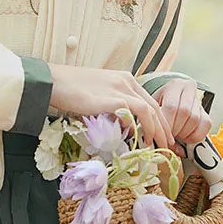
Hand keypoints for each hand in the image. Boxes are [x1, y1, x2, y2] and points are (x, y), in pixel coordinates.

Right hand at [47, 65, 176, 151]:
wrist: (54, 81)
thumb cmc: (71, 90)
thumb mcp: (99, 95)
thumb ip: (113, 106)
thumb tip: (123, 125)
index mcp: (125, 79)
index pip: (149, 100)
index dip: (159, 119)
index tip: (162, 134)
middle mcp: (126, 81)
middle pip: (153, 106)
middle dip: (163, 127)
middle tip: (168, 144)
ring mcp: (119, 89)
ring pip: (148, 110)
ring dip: (156, 129)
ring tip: (158, 145)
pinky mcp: (111, 98)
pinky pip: (133, 113)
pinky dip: (140, 126)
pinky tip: (139, 138)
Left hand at [152, 78, 211, 159]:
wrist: (170, 103)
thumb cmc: (159, 106)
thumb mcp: (153, 109)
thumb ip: (155, 120)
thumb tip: (160, 141)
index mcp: (174, 86)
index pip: (172, 107)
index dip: (168, 125)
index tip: (163, 136)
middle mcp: (189, 89)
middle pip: (185, 112)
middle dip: (175, 130)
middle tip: (168, 136)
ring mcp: (199, 100)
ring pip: (195, 120)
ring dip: (184, 133)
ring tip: (175, 135)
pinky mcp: (206, 112)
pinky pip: (205, 125)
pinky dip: (194, 136)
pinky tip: (185, 136)